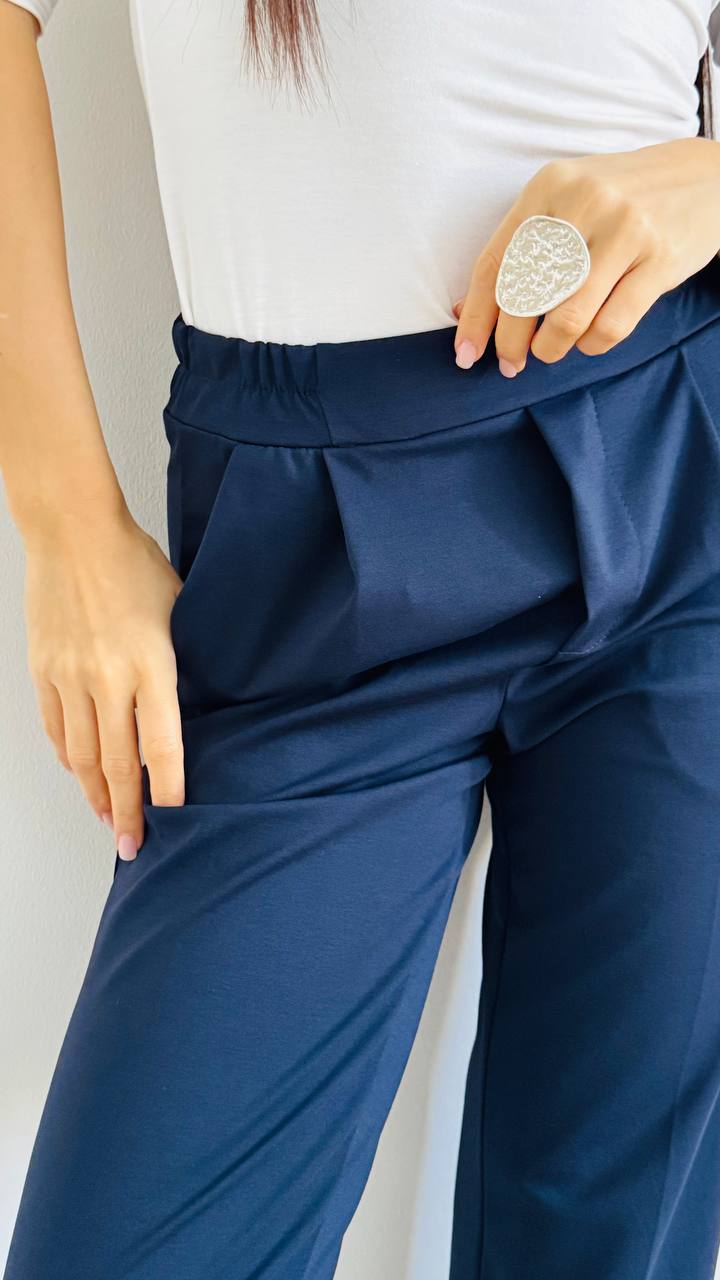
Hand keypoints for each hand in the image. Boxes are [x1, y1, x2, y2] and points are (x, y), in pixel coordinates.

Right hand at [24, 509, 183, 860]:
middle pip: (117, 763)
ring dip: (94, 794)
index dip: (168, 790)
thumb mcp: (178, 611)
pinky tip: (79, 774)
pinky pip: (56, 728)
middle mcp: (108, 678)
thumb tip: (190, 705)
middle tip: (134, 846)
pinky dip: (67, 757)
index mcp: (151, 664)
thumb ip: (180, 662)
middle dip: (128, 812)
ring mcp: (70, 677)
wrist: (73, 532)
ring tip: (108, 820)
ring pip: (81, 754)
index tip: (173, 820)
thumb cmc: (133, 564)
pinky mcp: (44, 671)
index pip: (163, 745)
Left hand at [452, 137, 719, 374]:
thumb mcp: (565, 205)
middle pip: (525, 295)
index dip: (476, 317)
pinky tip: (590, 339)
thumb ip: (519, 250)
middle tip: (510, 364)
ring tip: (551, 350)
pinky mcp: (660, 259)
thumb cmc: (618, 202)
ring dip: (551, 348)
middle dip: (511, 343)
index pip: (496, 264)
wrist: (701, 177)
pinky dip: (592, 345)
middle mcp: (584, 201)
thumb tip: (465, 311)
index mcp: (549, 186)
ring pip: (566, 318)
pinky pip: (610, 326)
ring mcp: (625, 229)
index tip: (465, 355)